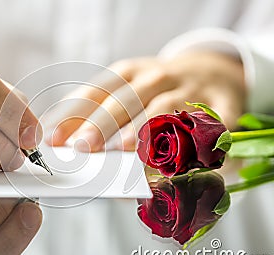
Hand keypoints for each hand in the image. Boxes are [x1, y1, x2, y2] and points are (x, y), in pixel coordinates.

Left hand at [45, 51, 245, 150]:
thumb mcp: (129, 89)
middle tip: (84, 146)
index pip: (96, 92)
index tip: (55, 139)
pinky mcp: (222, 104)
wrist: (214, 71)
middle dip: (102, 124)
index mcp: (130, 73)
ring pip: (163, 109)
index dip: (74, 114)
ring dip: (143, 129)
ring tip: (126, 150)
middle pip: (126, 100)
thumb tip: (66, 140)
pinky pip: (210, 122)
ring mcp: (190, 88)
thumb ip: (100, 110)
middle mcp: (158, 77)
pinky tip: (182, 159)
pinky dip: (196, 138)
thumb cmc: (159, 89)